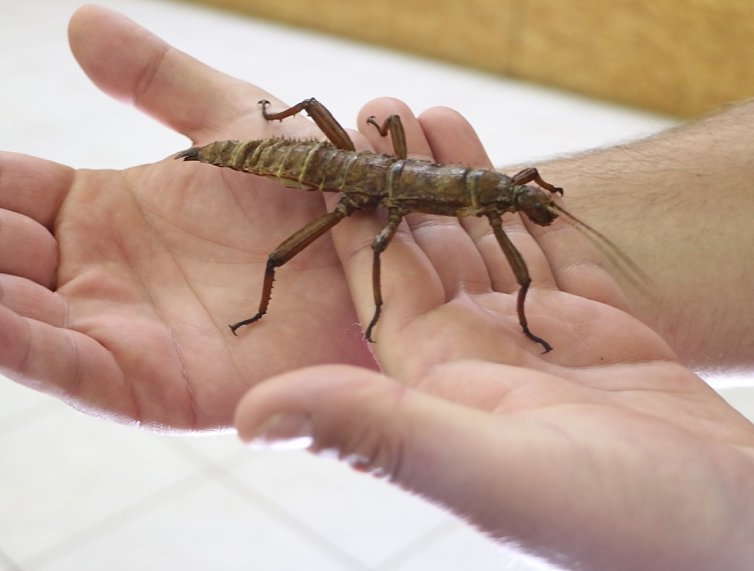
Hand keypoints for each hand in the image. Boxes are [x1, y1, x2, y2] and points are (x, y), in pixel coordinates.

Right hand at [0, 5, 384, 428]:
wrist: (384, 264)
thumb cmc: (319, 197)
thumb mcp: (231, 123)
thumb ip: (157, 80)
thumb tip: (77, 24)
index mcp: (97, 213)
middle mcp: (90, 274)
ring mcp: (112, 330)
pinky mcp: (146, 384)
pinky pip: (64, 363)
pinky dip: (2, 341)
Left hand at [236, 102, 753, 568]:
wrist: (730, 526)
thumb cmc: (616, 518)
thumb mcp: (487, 469)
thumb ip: (377, 433)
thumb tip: (249, 417)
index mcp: (434, 384)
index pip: (377, 288)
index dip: (355, 220)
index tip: (335, 156)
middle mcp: (471, 358)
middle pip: (425, 255)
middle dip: (402, 182)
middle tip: (382, 112)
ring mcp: (531, 340)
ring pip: (480, 244)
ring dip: (456, 180)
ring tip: (432, 113)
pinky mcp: (589, 327)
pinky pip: (541, 253)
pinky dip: (523, 205)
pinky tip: (505, 160)